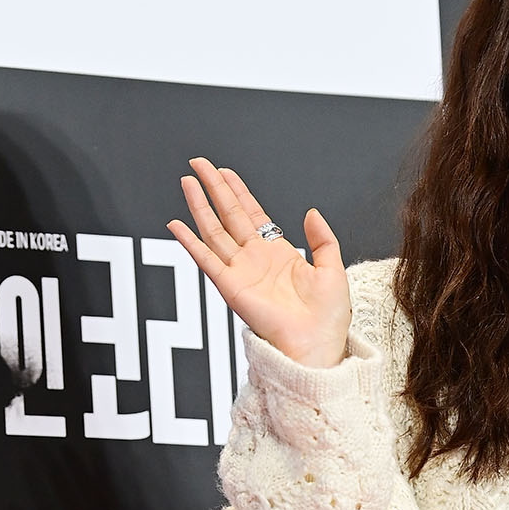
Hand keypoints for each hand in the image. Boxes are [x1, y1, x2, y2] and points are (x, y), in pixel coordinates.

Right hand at [167, 157, 350, 367]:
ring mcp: (240, 272)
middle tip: (199, 164)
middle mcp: (255, 260)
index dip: (238, 191)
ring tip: (188, 182)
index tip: (225, 172)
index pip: (253, 214)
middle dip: (214, 188)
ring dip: (200, 206)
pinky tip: (176, 225)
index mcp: (279, 254)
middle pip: (229, 215)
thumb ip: (322, 239)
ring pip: (214, 230)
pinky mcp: (230, 287)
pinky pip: (205, 260)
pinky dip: (190, 242)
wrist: (317, 345)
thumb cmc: (327, 318)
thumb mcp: (332, 269)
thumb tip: (311, 211)